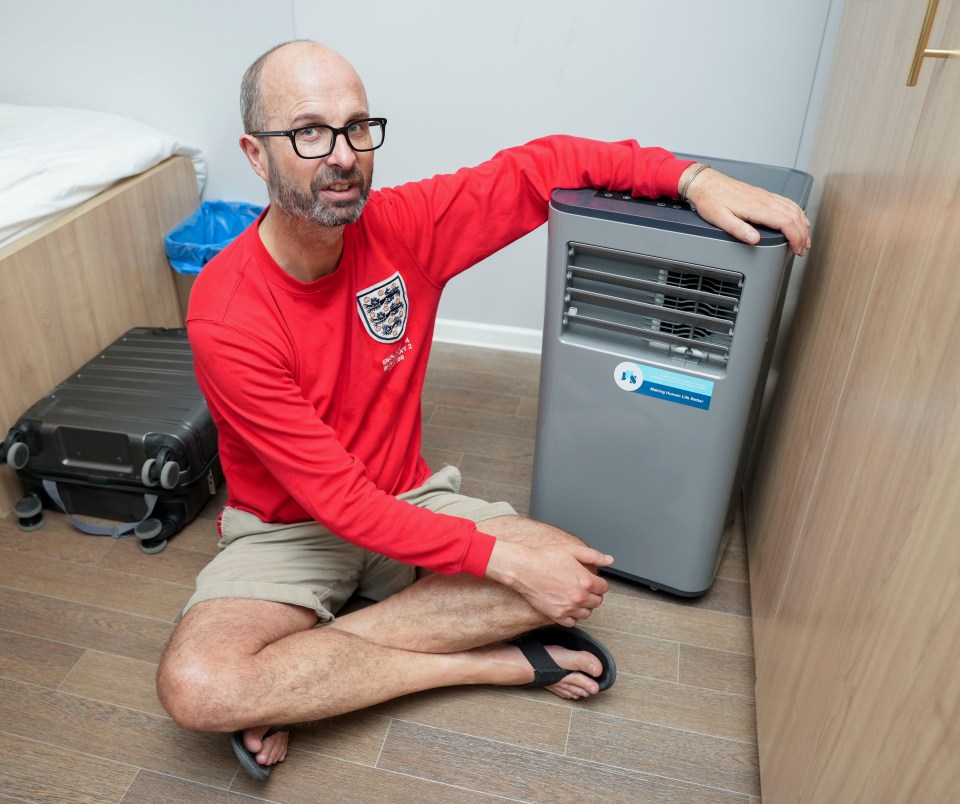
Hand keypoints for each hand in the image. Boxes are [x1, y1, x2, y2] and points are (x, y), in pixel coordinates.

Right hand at [485, 540, 613, 626]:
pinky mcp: (556, 616)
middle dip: (593, 594)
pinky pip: (572, 622)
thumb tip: (609, 560)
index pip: (603, 587)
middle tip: (584, 587)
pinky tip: (569, 607)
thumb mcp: (572, 550)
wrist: (524, 568)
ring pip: (586, 613)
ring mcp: (568, 608)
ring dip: (585, 606)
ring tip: (577, 597)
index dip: (599, 583)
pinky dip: (573, 616)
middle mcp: (579, 597)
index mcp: (586, 581)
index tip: (593, 580)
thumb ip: (594, 555)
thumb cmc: (545, 558)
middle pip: (597, 601)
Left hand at [681, 165, 811, 256]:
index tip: (797, 249)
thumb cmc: (711, 200)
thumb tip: (755, 240)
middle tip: (802, 250)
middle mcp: (765, 199)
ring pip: (793, 208)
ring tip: (804, 239)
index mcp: (757, 207)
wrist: (706, 183)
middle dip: (802, 235)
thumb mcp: (720, 219)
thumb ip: (739, 230)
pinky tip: (799, 218)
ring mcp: (765, 196)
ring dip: (802, 224)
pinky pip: (787, 202)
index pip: (787, 223)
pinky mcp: (763, 194)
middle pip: (794, 217)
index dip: (796, 238)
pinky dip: (797, 212)